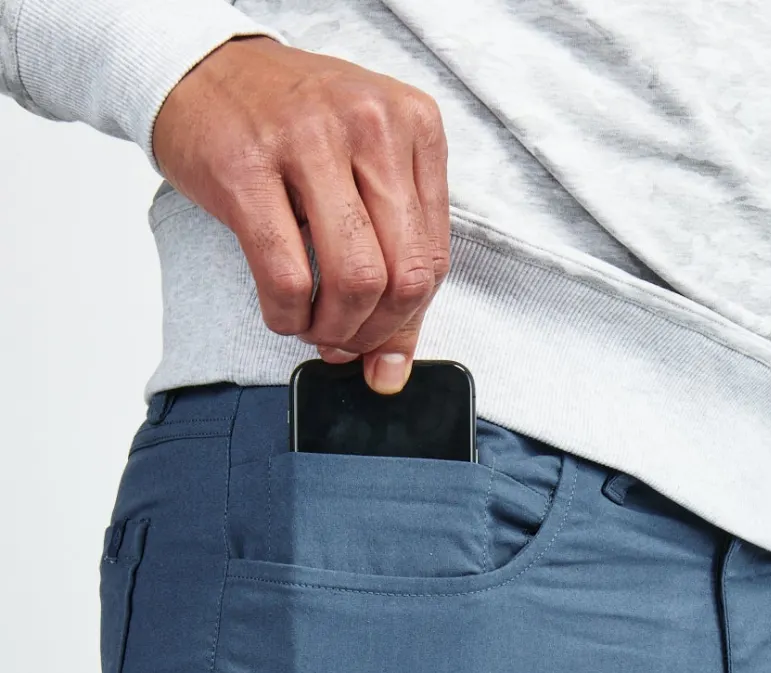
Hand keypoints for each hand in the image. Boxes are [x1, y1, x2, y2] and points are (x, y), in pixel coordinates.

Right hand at [152, 36, 449, 392]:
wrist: (203, 71)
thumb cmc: (290, 127)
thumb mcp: (361, 174)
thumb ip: (391, 262)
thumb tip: (391, 370)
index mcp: (414, 124)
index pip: (433, 256)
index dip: (407, 318)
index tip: (378, 337)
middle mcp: (371, 124)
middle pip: (403, 276)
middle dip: (373, 331)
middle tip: (344, 339)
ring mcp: (309, 140)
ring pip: (355, 280)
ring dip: (334, 328)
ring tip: (313, 326)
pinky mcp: (247, 168)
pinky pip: (287, 277)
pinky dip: (288, 316)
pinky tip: (284, 312)